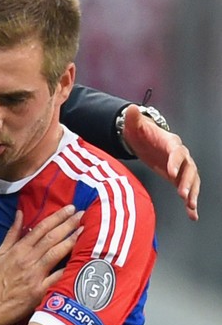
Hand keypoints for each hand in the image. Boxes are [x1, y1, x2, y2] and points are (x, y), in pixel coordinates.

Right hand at [0, 205, 82, 324]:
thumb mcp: (0, 253)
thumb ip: (12, 233)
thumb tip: (20, 214)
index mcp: (18, 250)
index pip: (41, 228)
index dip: (57, 217)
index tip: (69, 209)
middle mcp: (28, 260)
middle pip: (51, 238)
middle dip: (68, 225)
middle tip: (81, 214)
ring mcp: (35, 275)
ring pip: (56, 253)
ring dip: (71, 241)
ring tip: (83, 231)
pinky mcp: (40, 291)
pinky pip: (57, 277)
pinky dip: (68, 268)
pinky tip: (80, 260)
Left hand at [122, 104, 199, 220]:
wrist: (144, 139)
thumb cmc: (140, 132)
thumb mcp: (134, 126)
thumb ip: (133, 119)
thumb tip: (130, 109)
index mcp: (170, 143)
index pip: (177, 151)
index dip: (176, 161)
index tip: (172, 172)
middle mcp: (179, 155)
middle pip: (189, 168)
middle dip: (187, 181)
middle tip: (183, 194)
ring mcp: (180, 167)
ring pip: (191, 180)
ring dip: (192, 193)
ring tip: (191, 207)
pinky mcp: (177, 178)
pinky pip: (187, 190)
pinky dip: (190, 202)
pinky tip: (192, 215)